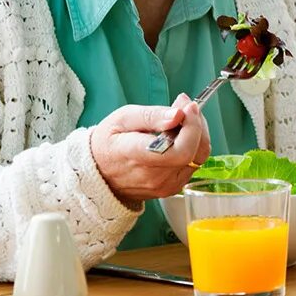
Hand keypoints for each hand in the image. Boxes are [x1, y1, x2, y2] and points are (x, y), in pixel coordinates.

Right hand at [89, 93, 211, 208]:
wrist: (98, 174)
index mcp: (135, 156)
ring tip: (183, 119)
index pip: (178, 150)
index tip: (187, 107)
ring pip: (198, 158)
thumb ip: (152, 116)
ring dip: (198, 134)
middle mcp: (152, 177)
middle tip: (186, 107)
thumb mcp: (122, 119)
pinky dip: (194, 146)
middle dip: (197, 124)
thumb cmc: (108, 142)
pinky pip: (194, 165)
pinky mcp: (171, 189)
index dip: (191, 127)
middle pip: (193, 152)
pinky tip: (181, 135)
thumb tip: (179, 115)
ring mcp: (163, 186)